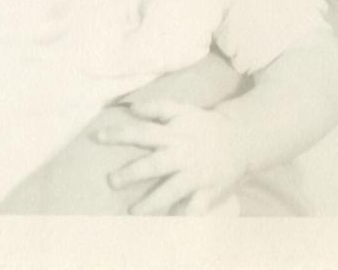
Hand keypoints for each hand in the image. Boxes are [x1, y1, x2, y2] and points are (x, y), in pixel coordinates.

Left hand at [96, 97, 246, 214]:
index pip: (142, 133)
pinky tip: (171, 230)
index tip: (97, 137)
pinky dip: (184, 219)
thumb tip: (131, 108)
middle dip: (132, 174)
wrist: (240, 140)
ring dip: (153, 203)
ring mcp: (196, 176)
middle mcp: (183, 156)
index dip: (120, 134)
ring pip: (172, 191)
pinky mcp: (209, 192)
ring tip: (134, 212)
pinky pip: (196, 209)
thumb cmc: (202, 125)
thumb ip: (156, 107)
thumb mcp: (181, 109)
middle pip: (154, 166)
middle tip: (112, 181)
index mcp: (173, 135)